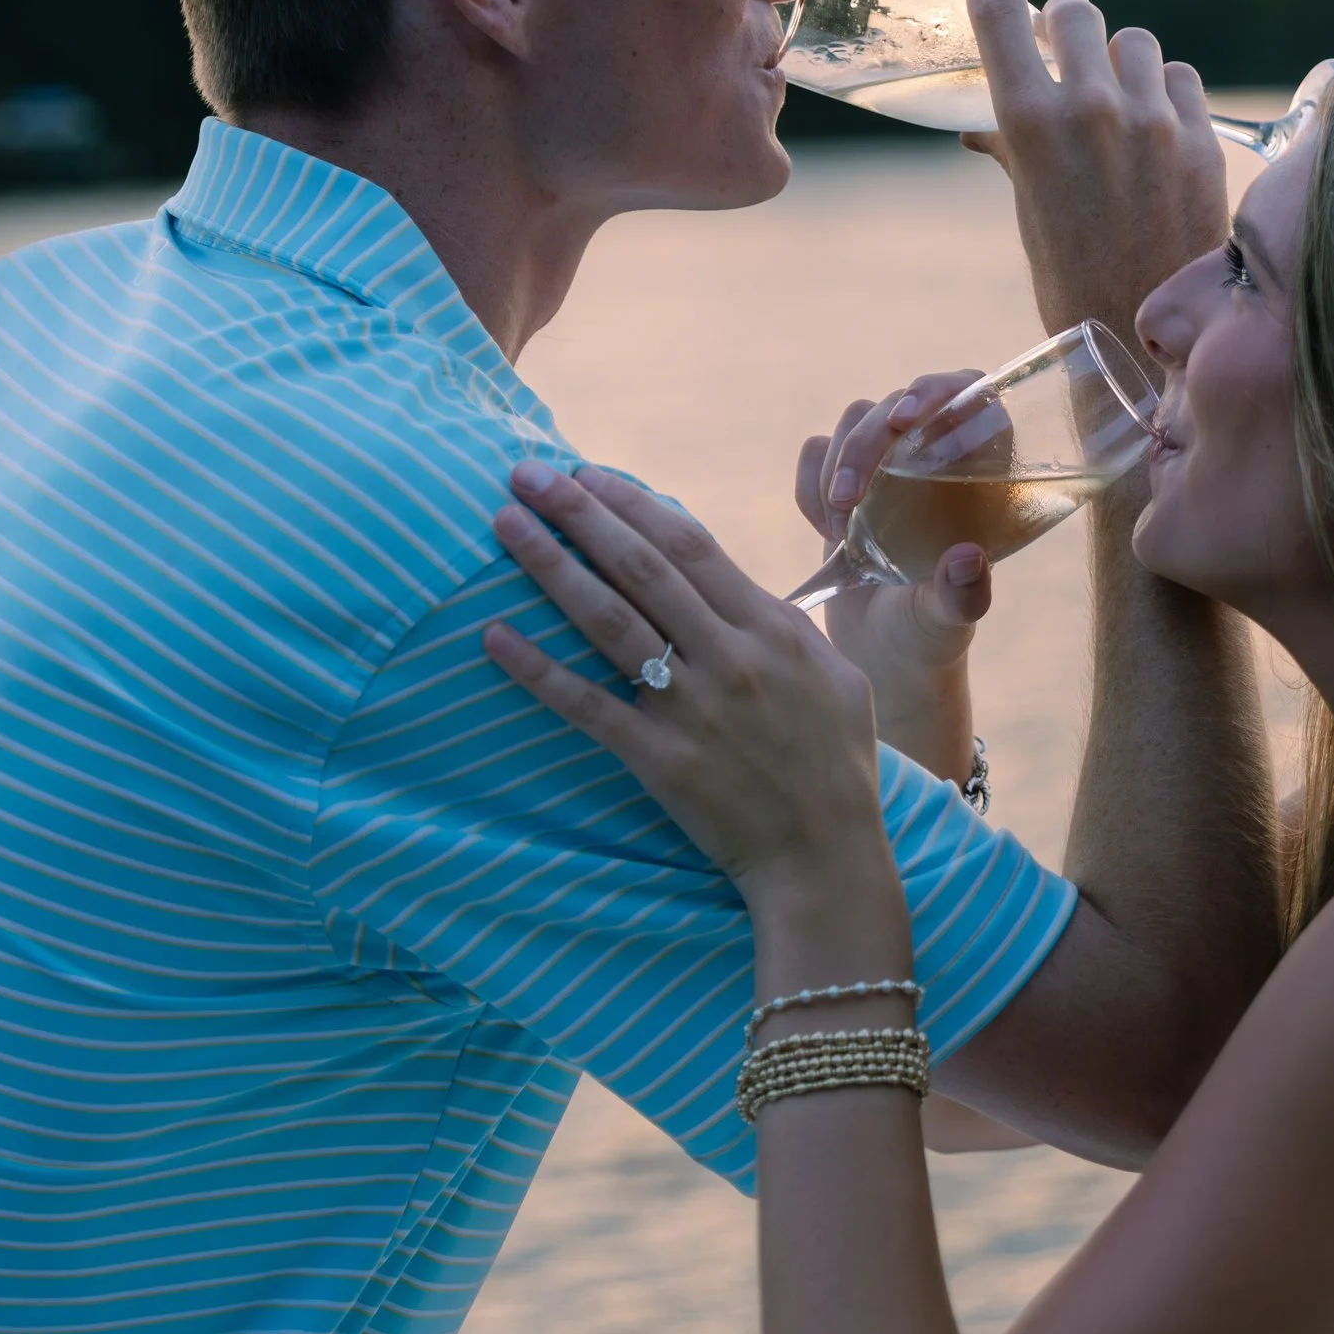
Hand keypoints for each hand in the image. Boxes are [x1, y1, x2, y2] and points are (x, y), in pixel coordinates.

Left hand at [486, 463, 893, 905]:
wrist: (826, 859)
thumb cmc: (838, 765)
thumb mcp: (837, 676)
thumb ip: (784, 624)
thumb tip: (735, 585)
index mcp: (771, 628)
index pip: (689, 544)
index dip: (632, 502)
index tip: (585, 473)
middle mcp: (730, 657)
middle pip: (641, 566)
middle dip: (580, 512)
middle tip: (526, 474)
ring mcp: (693, 708)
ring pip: (609, 620)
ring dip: (551, 566)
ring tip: (505, 525)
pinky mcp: (661, 761)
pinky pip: (589, 706)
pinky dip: (539, 670)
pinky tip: (495, 635)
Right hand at [797, 379, 992, 756]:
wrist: (880, 660)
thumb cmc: (929, 640)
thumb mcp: (947, 621)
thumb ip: (962, 596)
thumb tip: (969, 559)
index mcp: (981, 474)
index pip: (970, 393)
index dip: (940, 389)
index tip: (905, 419)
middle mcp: (939, 459)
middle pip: (899, 405)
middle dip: (865, 443)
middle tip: (847, 502)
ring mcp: (890, 468)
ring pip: (855, 420)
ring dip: (836, 463)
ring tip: (837, 527)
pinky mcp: (847, 484)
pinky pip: (817, 451)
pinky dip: (809, 481)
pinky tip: (823, 529)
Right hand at [961, 0, 1228, 335]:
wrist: (1144, 345)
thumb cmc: (1069, 283)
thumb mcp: (1028, 210)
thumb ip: (1013, 149)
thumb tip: (982, 122)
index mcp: (1031, 124)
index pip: (1000, 12)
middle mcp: (1093, 108)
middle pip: (1076, 13)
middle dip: (1064, 29)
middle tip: (1061, 53)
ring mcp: (1154, 121)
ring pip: (1134, 45)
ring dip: (1120, 64)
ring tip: (1117, 107)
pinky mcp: (1201, 141)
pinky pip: (1180, 82)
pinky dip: (1166, 97)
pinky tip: (1157, 134)